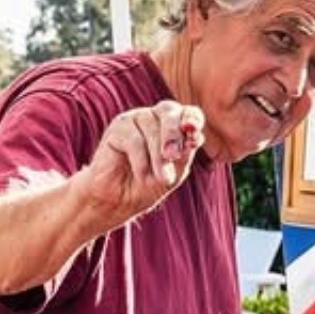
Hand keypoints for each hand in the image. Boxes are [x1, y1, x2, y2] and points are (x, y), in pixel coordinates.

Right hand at [80, 101, 205, 226]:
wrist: (120, 202)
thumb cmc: (150, 186)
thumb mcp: (175, 172)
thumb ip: (185, 153)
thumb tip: (197, 136)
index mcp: (174, 124)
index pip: (189, 113)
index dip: (193, 120)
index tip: (193, 136)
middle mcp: (154, 117)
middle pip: (169, 111)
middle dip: (173, 134)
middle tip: (173, 157)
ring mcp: (134, 119)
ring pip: (151, 127)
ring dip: (158, 157)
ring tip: (157, 179)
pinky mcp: (117, 129)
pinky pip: (134, 140)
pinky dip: (141, 162)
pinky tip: (141, 176)